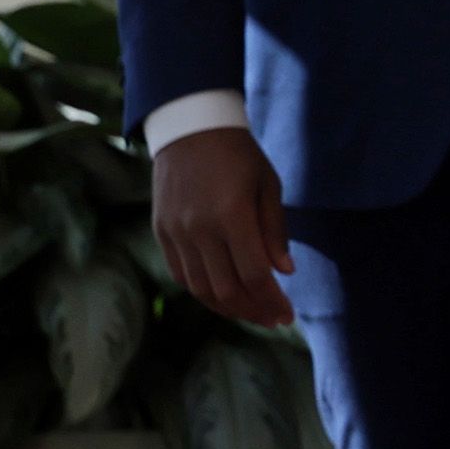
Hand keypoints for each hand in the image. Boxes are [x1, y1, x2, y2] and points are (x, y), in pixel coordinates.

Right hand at [153, 128, 291, 329]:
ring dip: (228, 307)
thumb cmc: (239, 155)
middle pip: (227, 288)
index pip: (254, 274)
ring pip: (200, 288)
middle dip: (254, 311)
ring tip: (252, 313)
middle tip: (274, 319)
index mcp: (231, 216)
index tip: (287, 315)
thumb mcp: (268, 186)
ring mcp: (176, 232)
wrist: (190, 129)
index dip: (272, 301)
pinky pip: (181, 274)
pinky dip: (202, 292)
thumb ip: (275, 231)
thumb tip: (284, 272)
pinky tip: (224, 296)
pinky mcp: (161, 231)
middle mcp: (199, 228)